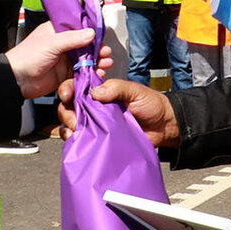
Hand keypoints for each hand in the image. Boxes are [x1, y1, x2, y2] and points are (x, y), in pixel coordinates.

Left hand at [5, 23, 112, 98]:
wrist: (17, 80)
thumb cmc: (29, 56)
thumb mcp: (52, 43)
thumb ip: (73, 39)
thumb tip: (91, 33)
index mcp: (57, 30)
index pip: (79, 28)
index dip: (92, 32)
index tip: (102, 37)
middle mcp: (63, 44)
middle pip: (86, 45)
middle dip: (97, 49)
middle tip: (105, 53)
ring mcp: (65, 59)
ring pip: (86, 59)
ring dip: (97, 62)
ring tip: (105, 64)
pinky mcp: (65, 74)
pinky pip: (82, 73)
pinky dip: (91, 73)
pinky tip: (98, 73)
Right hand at [57, 78, 179, 147]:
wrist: (164, 126)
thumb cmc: (151, 104)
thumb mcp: (135, 90)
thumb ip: (116, 88)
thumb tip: (94, 93)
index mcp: (100, 93)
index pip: (77, 87)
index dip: (67, 90)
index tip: (68, 95)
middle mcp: (94, 108)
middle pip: (68, 107)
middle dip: (66, 112)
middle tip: (76, 120)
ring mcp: (95, 125)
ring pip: (71, 125)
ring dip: (68, 128)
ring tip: (76, 132)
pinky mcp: (100, 140)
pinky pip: (82, 141)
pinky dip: (75, 142)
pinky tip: (77, 142)